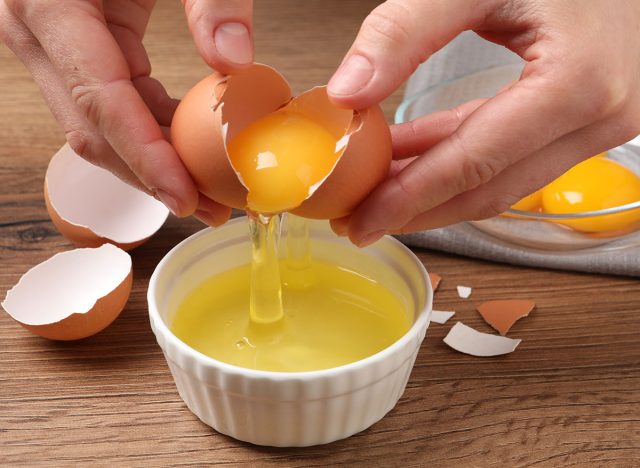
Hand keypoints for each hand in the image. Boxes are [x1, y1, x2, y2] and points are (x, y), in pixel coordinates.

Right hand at [0, 0, 252, 225]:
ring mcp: (48, 41)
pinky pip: (108, 103)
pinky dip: (148, 132)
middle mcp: (36, 29)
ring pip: (97, 125)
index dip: (147, 160)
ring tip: (208, 192)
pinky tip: (188, 152)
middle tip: (210, 208)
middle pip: (93, 130)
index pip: (102, 104)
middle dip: (152, 176)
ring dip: (152, 164)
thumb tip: (235, 66)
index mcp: (50, 4)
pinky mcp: (72, 46)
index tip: (189, 199)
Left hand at [327, 0, 639, 245]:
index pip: (475, 164)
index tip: (363, 219)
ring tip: (377, 190)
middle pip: (490, 190)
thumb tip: (348, 92)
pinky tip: (412, 156)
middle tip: (361, 220)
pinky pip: (514, 154)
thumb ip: (405, 31)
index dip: (412, 197)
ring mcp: (600, 123)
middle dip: (418, 210)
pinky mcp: (587, 118)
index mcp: (578, 82)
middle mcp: (600, 117)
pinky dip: (460, 158)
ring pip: (502, 180)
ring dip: (435, 188)